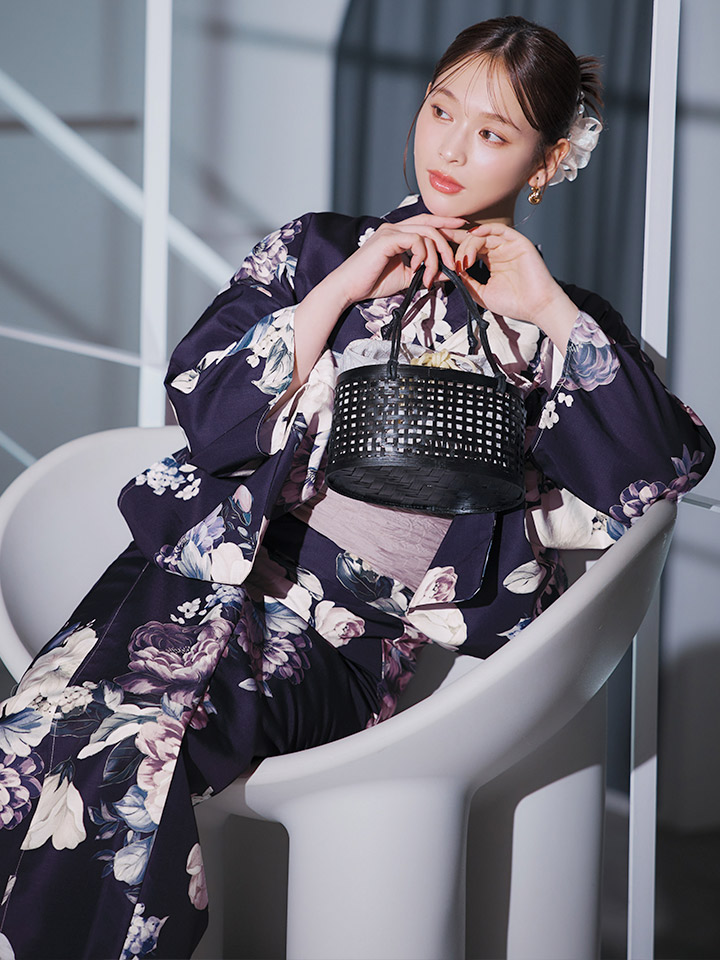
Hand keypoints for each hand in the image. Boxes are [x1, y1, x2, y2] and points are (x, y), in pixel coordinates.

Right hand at [331, 214, 465, 306]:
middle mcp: (394, 228)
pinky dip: (422, 256)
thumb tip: (447, 273)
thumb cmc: (372, 283)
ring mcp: (390, 231)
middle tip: (454, 262)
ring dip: (435, 256)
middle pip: (431, 225)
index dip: (446, 224)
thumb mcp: (406, 278)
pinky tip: (417, 269)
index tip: (463, 230)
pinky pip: (416, 240)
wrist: (348, 288)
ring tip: (431, 275)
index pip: (427, 223)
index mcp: (397, 234)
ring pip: (426, 233)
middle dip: (448, 241)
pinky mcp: (387, 238)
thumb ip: (425, 272)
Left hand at [451, 222, 578, 349]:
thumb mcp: (481, 293)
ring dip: (469, 245)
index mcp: (491, 261)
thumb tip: (451, 270)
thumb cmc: (512, 303)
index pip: (469, 248)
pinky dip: (485, 230)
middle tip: (452, 261)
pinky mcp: (518, 242)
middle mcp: (498, 251)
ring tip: (464, 260)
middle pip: (472, 240)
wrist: (535, 307)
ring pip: (482, 235)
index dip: (454, 246)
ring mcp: (508, 246)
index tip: (438, 247)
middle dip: (458, 246)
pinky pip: (499, 229)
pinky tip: (473, 237)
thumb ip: (467, 280)